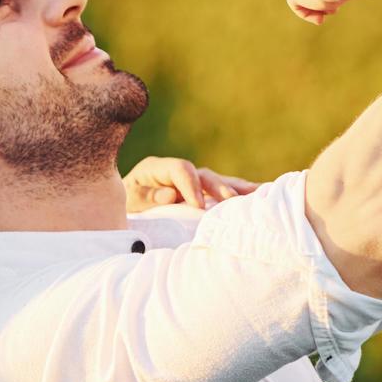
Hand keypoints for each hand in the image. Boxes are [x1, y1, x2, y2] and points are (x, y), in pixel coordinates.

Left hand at [122, 156, 258, 211]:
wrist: (121, 212)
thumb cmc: (123, 208)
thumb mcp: (129, 201)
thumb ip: (147, 197)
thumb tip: (170, 194)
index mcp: (157, 168)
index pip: (180, 169)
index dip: (191, 185)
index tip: (198, 206)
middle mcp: (177, 172)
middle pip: (203, 174)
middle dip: (218, 188)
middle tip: (230, 202)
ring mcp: (191, 183)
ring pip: (217, 182)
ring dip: (237, 189)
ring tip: (260, 194)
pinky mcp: (200, 195)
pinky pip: (222, 193)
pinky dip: (240, 194)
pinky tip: (261, 195)